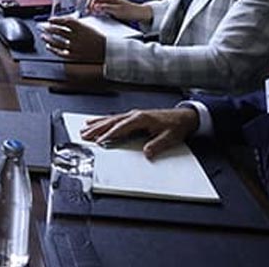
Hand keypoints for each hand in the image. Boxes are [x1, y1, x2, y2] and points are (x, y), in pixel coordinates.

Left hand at [41, 16, 105, 61]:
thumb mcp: (89, 26)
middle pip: (58, 31)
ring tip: (43, 35)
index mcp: (81, 27)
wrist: (108, 50)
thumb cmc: (99, 38)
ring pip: (57, 42)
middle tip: (44, 27)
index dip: (56, 20)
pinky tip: (49, 46)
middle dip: (49, 28)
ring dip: (48, 38)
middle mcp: (76, 36)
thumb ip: (77, 24)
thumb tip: (65, 22)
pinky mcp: (74, 56)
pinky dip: (53, 49)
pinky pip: (60, 52)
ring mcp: (74, 47)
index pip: (64, 21)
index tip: (50, 20)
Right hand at [79, 108, 199, 158]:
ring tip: (85, 129)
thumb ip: (157, 145)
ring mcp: (133, 115)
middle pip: (111, 122)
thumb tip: (146, 153)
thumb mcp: (169, 137)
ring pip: (111, 119)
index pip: (120, 127)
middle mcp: (134, 115)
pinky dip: (103, 120)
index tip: (99, 140)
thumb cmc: (176, 126)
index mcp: (141, 118)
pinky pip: (115, 118)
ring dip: (97, 124)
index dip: (108, 134)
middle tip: (84, 135)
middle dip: (97, 128)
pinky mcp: (133, 117)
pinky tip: (96, 122)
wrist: (184, 117)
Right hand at [87, 0, 152, 24]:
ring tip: (93, 14)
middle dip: (89, 4)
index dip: (89, 4)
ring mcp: (111, 2)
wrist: (141, 14)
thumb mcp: (118, 11)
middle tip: (88, 12)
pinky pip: (102, 6)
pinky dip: (98, 9)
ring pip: (98, 2)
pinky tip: (99, 14)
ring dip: (93, 7)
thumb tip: (95, 7)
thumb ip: (106, 8)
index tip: (89, 11)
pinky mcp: (112, 6)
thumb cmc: (132, 12)